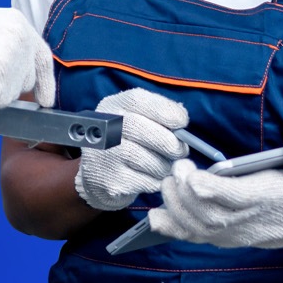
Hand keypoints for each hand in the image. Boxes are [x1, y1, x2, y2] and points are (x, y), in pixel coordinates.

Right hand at [0, 0, 54, 109]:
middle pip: (25, 81)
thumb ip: (7, 47)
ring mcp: (13, 61)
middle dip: (6, 85)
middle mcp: (22, 41)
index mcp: (19, 24)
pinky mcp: (1, 81)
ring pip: (9, 95)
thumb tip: (16, 75)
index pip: (42, 57)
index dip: (45, 81)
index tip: (47, 100)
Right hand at [74, 89, 189, 211]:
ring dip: (165, 165)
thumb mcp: (136, 119)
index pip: (137, 100)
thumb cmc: (128, 142)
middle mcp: (104, 129)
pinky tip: (151, 177)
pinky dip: (156, 181)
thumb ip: (158, 114)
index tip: (182, 122)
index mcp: (112, 107)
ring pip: (148, 160)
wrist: (100, 176)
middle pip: (143, 130)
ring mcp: (105, 156)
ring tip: (164, 165)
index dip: (165, 110)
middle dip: (170, 142)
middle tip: (181, 150)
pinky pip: (147, 182)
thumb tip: (181, 120)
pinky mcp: (111, 182)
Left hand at [149, 127, 282, 251]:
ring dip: (177, 208)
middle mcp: (246, 220)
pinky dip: (174, 229)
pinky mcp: (225, 237)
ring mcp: (233, 232)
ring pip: (198, 228)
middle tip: (176, 170)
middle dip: (186, 195)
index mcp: (266, 199)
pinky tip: (157, 216)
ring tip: (168, 183)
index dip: (211, 189)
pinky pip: (196, 238)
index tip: (192, 176)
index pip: (235, 198)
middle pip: (209, 214)